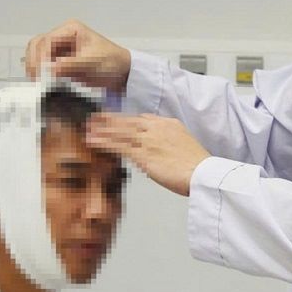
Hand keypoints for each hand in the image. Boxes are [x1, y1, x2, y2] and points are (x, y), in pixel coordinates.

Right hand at [24, 19, 130, 89]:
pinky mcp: (60, 61)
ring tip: (36, 82)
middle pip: (37, 44)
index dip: (40, 57)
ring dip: (34, 67)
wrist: (123, 73)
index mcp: (70, 29)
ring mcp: (60, 48)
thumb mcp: (91, 62)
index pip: (46, 40)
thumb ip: (69, 65)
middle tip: (35, 79)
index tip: (40, 74)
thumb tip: (48, 70)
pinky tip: (41, 83)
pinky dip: (40, 73)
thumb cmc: (111, 63)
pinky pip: (44, 65)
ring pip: (37, 54)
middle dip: (33, 61)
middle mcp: (62, 36)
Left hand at [85, 114, 209, 196]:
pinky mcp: (142, 154)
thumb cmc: (199, 166)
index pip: (143, 119)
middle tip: (96, 118)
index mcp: (169, 124)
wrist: (203, 173)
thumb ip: (171, 144)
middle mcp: (157, 128)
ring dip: (102, 130)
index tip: (119, 119)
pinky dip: (103, 142)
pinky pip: (117, 146)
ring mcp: (148, 140)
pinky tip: (92, 141)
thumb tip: (161, 152)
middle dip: (110, 120)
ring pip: (119, 131)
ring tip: (89, 128)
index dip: (127, 119)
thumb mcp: (186, 147)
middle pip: (128, 121)